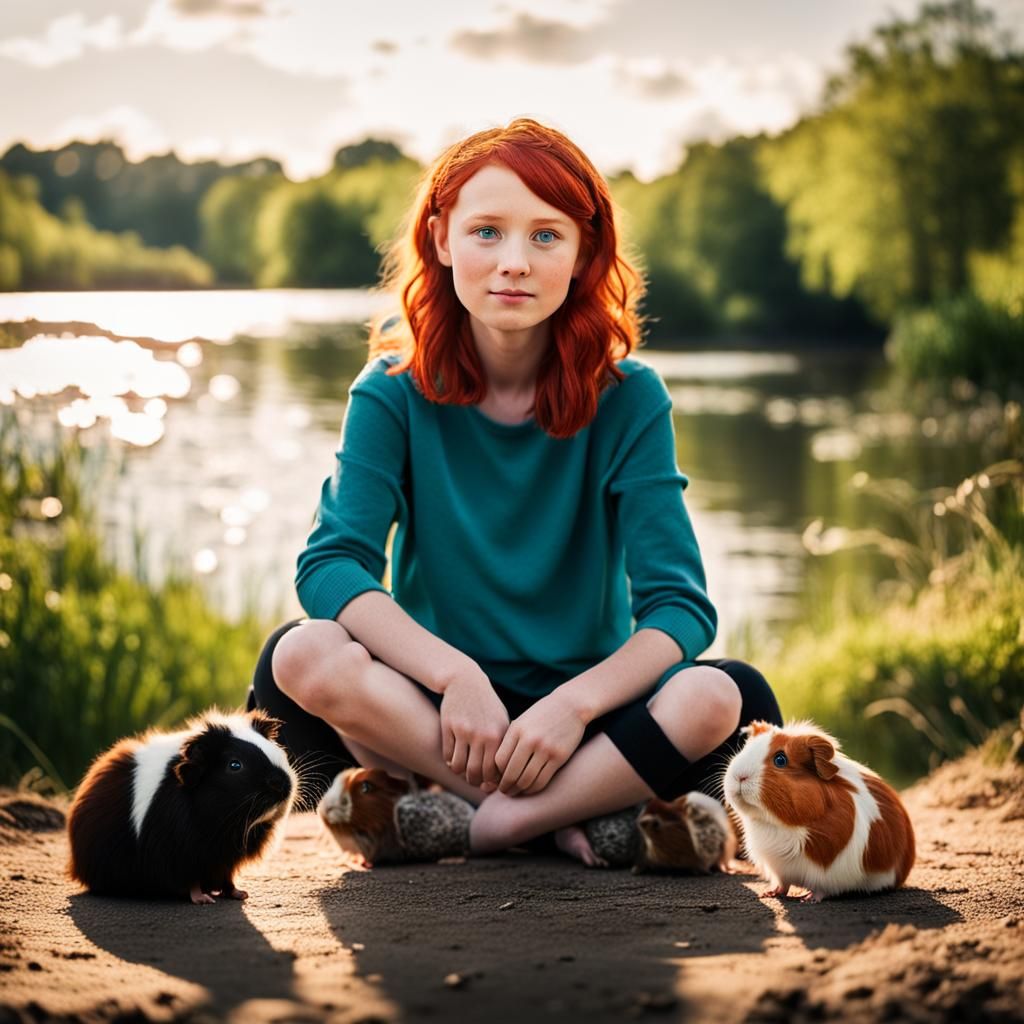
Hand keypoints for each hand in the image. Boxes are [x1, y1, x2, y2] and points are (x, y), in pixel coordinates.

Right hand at [439, 665, 509, 787]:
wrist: (465, 681)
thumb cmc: (486, 705)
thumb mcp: (501, 721)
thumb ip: (502, 746)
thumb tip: (499, 776)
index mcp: (498, 735)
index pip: (495, 771)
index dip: (491, 781)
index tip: (489, 780)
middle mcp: (482, 735)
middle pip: (476, 773)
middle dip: (474, 781)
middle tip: (474, 779)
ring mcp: (464, 731)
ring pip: (459, 767)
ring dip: (460, 772)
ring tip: (463, 769)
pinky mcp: (448, 727)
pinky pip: (448, 756)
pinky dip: (450, 761)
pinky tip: (454, 757)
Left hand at [495, 690, 586, 795]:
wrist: (571, 705)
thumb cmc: (542, 714)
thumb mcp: (523, 721)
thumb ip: (510, 740)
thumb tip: (496, 768)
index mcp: (517, 729)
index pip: (499, 760)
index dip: (496, 773)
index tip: (497, 778)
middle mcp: (529, 739)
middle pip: (510, 773)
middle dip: (505, 786)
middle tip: (504, 792)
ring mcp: (545, 749)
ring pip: (526, 780)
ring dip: (519, 791)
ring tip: (516, 792)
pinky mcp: (559, 757)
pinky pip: (542, 780)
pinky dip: (533, 789)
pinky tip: (530, 788)